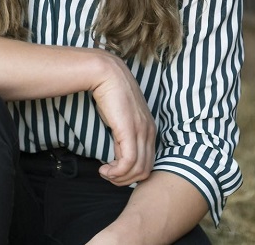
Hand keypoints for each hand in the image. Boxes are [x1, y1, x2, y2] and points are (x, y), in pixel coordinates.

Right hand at [90, 52, 155, 185]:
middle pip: (145, 171)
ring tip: (105, 172)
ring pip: (138, 170)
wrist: (107, 74)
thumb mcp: (121, 120)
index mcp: (150, 129)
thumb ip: (124, 136)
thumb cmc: (110, 95)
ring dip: (119, 178)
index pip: (149, 163)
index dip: (131, 173)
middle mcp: (150, 132)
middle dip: (125, 180)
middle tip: (109, 175)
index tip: (114, 170)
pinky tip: (104, 169)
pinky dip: (116, 172)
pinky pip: (128, 163)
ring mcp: (141, 132)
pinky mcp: (129, 131)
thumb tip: (119, 155)